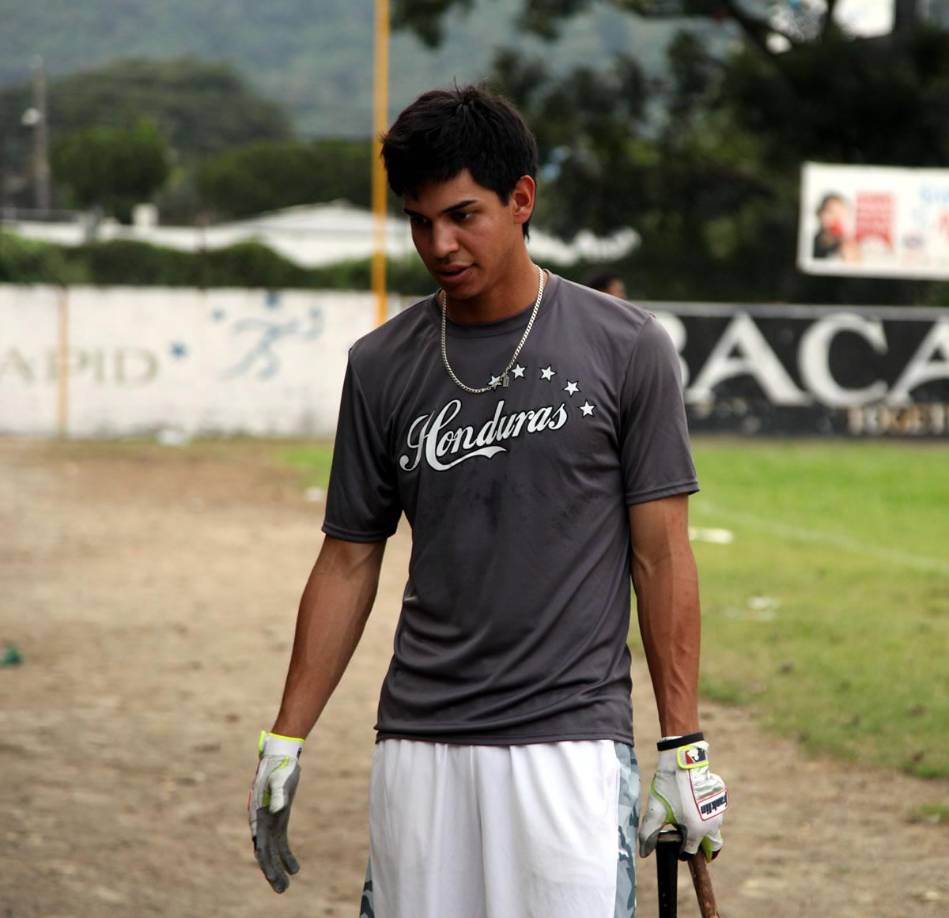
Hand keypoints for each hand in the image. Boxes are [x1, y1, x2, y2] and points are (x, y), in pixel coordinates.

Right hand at [248, 730, 304, 892]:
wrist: (280, 755)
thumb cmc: (279, 766)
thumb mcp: (280, 778)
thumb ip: (279, 794)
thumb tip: (279, 811)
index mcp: (258, 813)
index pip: (260, 842)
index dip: (265, 859)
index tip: (271, 873)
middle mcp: (261, 820)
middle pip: (264, 851)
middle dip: (271, 871)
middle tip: (281, 889)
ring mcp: (269, 820)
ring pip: (272, 850)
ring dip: (278, 867)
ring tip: (286, 885)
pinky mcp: (279, 818)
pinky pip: (281, 841)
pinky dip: (286, 854)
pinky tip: (294, 867)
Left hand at [639, 733, 726, 860]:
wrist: (683, 759)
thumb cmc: (669, 786)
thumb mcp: (655, 811)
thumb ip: (648, 834)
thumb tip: (643, 853)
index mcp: (697, 831)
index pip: (692, 852)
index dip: (684, 853)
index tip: (678, 850)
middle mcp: (712, 824)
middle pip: (713, 846)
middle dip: (706, 851)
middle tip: (694, 847)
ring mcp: (719, 810)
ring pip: (715, 829)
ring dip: (706, 832)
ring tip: (690, 823)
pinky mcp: (721, 798)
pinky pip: (716, 813)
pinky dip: (709, 815)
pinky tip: (695, 807)